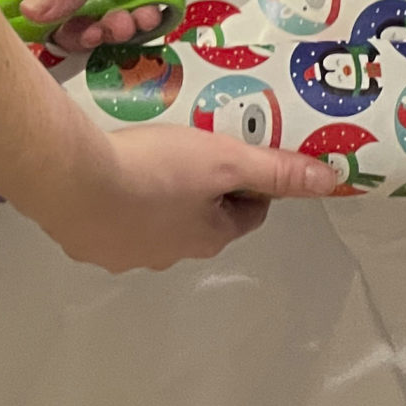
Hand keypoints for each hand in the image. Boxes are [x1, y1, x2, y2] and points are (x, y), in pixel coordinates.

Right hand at [0, 0, 255, 51]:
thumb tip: (31, 15)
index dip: (7, 7)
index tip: (28, 36)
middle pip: (47, 7)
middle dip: (67, 28)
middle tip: (95, 34)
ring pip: (89, 17)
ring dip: (106, 29)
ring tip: (131, 23)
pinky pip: (125, 16)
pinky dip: (135, 23)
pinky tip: (151, 14)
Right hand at [25, 125, 340, 271]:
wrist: (73, 180)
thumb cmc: (156, 169)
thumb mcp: (224, 159)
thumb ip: (275, 169)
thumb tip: (332, 182)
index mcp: (208, 239)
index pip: (247, 215)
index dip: (251, 183)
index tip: (239, 153)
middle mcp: (169, 256)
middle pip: (201, 222)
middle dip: (202, 192)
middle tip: (192, 149)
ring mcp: (123, 254)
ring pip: (155, 224)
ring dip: (159, 198)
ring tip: (147, 158)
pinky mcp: (86, 244)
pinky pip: (112, 222)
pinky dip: (118, 202)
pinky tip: (108, 174)